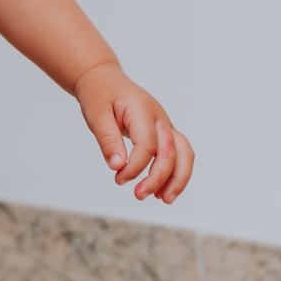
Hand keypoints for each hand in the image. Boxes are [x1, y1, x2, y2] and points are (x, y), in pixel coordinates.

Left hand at [74, 63, 194, 202]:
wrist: (104, 80)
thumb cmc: (99, 95)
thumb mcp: (96, 114)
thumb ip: (107, 140)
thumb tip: (118, 167)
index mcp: (142, 109)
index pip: (148, 144)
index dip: (136, 166)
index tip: (118, 178)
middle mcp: (160, 117)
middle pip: (172, 151)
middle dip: (159, 178)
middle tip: (139, 195)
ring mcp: (165, 125)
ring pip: (184, 154)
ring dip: (178, 179)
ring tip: (163, 199)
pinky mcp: (164, 133)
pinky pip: (178, 154)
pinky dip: (175, 173)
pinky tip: (162, 190)